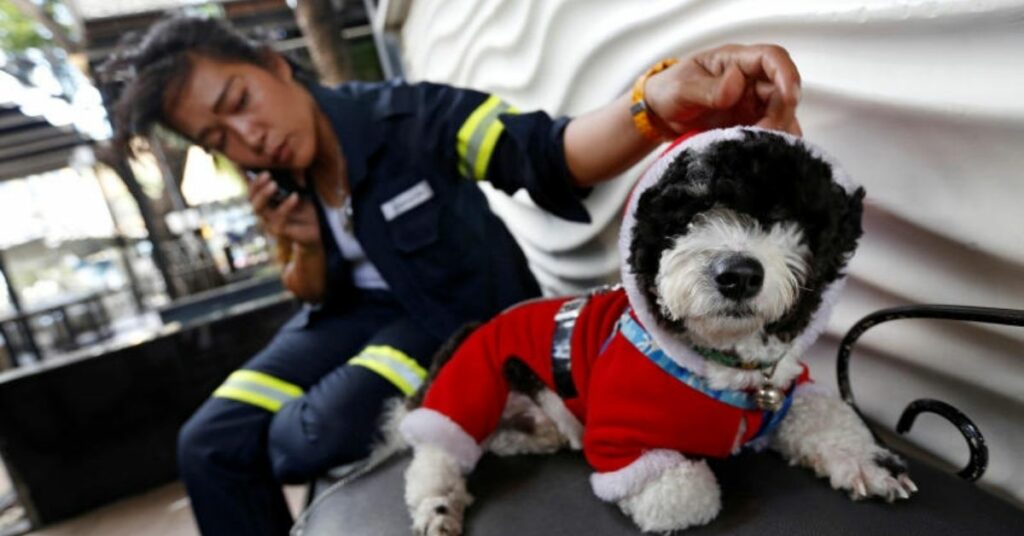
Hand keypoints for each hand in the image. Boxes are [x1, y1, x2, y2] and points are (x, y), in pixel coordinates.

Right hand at [248, 171, 320, 248]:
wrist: (319, 229)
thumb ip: (291, 177)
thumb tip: (286, 157)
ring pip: (258, 209)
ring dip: (264, 195)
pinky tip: (295, 196)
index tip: (259, 167)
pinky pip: (278, 218)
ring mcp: (270, 222)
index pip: (252, 189)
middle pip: (250, 199)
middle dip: (256, 186)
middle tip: (267, 175)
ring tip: (274, 184)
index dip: (251, 178)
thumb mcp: (299, 189)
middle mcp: (265, 212)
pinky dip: (286, 206)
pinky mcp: (280, 231)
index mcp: (267, 201)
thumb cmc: (308, 208)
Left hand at [644, 44, 802, 135]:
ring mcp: (751, 103)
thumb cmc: (668, 92)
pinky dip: (770, 143)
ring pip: (781, 114)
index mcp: (734, 61)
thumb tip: (737, 83)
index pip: (771, 58)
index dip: (786, 74)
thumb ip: (707, 88)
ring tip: (761, 148)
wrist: (658, 116)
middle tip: (762, 134)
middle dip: (780, 114)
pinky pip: (769, 132)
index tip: (790, 97)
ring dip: (778, 131)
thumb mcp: (681, 89)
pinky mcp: (749, 124)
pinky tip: (762, 155)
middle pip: (782, 91)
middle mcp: (749, 80)